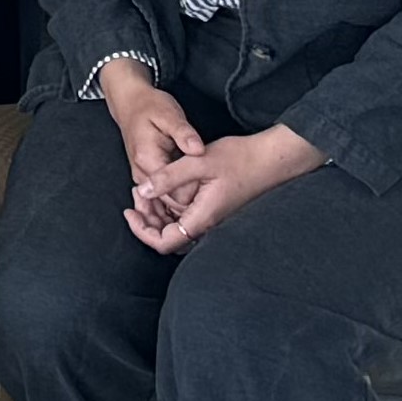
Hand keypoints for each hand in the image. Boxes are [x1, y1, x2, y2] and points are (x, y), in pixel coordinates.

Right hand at [93, 59, 202, 192]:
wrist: (130, 103)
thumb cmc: (149, 107)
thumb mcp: (170, 115)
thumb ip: (184, 134)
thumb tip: (199, 150)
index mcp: (148, 160)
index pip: (176, 192)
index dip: (196, 190)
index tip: (211, 181)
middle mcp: (141, 173)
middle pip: (171, 201)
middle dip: (192, 196)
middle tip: (210, 183)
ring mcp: (142, 177)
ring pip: (167, 201)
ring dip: (185, 196)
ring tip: (202, 182)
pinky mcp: (145, 177)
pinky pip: (163, 195)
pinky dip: (177, 192)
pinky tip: (190, 181)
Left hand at [128, 119, 319, 252]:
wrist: (272, 159)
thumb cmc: (239, 158)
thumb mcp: (197, 161)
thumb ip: (168, 177)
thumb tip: (142, 190)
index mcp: (202, 218)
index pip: (164, 243)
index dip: (142, 230)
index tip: (129, 210)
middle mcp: (209, 225)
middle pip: (169, 239)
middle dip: (148, 220)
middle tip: (136, 194)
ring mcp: (214, 220)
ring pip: (178, 229)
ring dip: (159, 214)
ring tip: (147, 189)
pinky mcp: (217, 211)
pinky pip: (189, 220)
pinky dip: (172, 209)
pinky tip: (165, 189)